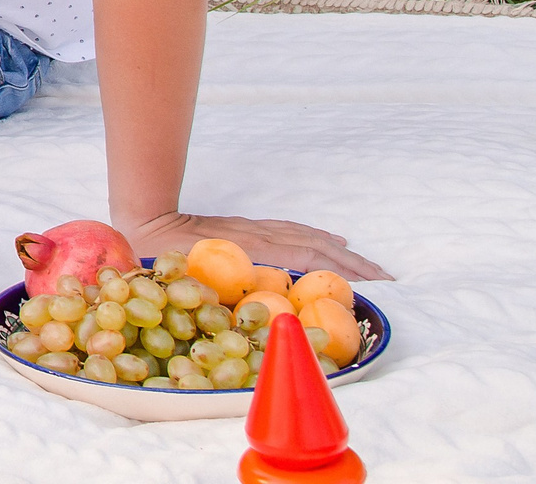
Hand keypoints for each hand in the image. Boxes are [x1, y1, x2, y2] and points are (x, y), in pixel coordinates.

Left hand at [118, 210, 390, 280]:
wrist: (145, 218)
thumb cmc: (161, 256)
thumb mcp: (190, 281)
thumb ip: (221, 298)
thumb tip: (245, 316)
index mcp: (251, 253)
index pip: (307, 261)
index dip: (340, 274)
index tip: (373, 290)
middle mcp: (260, 239)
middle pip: (318, 250)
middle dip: (355, 267)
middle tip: (390, 285)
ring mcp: (257, 230)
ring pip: (310, 238)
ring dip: (344, 253)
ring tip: (374, 269)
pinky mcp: (251, 226)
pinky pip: (294, 229)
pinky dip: (320, 236)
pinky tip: (336, 242)